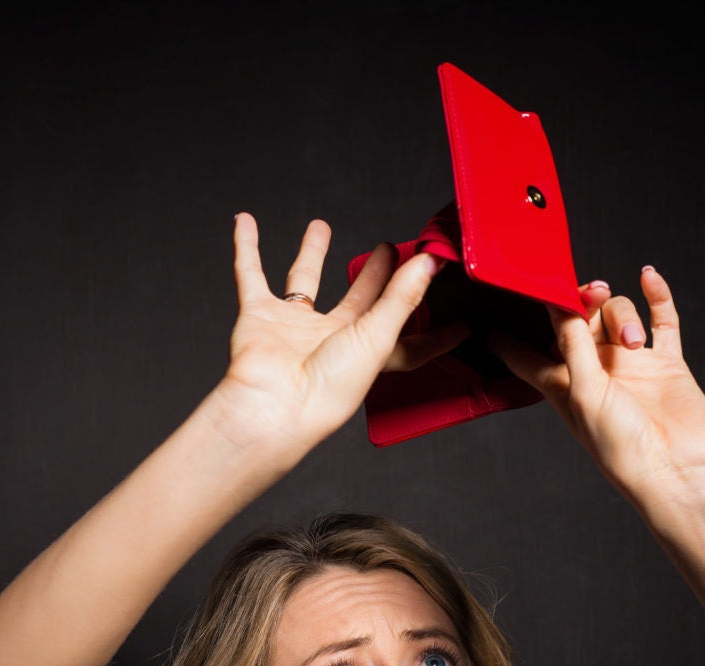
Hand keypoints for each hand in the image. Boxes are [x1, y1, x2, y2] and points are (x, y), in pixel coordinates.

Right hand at [201, 213, 459, 462]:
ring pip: (303, 281)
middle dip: (374, 276)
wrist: (274, 403)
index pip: (408, 337)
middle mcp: (332, 339)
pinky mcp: (260, 317)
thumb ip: (404, 297)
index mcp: (367, 351)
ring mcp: (294, 328)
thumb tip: (430, 264)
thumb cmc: (328, 387)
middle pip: (358, 300)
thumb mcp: (378, 336)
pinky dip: (246, 248)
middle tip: (389, 249)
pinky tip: (245, 222)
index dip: (434, 329)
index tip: (459, 320)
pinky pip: (251, 275)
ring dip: (311, 254)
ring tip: (320, 227)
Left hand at [492, 267, 704, 514]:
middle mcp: (594, 371)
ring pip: (618, 316)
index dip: (509, 339)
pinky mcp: (665, 364)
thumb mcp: (584, 392)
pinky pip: (661, 321)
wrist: (676, 469)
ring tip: (633, 342)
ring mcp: (630, 364)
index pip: (527, 356)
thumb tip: (557, 304)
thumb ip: (571, 344)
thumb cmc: (621, 445)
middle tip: (593, 293)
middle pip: (579, 320)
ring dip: (623, 316)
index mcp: (563, 384)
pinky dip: (656, 297)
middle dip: (583, 301)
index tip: (489, 318)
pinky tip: (649, 276)